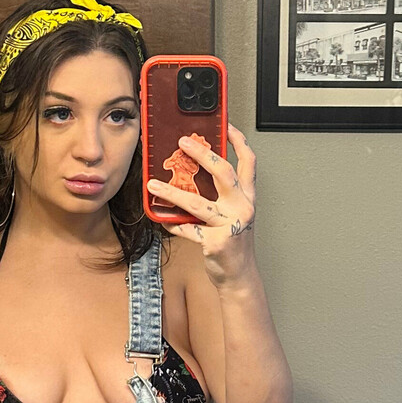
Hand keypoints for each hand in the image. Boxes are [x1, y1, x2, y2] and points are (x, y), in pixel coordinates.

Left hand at [147, 125, 257, 282]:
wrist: (239, 276)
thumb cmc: (234, 244)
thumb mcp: (233, 214)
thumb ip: (220, 195)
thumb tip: (192, 174)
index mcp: (247, 197)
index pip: (248, 162)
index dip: (238, 141)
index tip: (226, 126)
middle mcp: (242, 207)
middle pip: (224, 172)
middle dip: (202, 154)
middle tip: (182, 143)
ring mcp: (230, 224)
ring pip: (196, 202)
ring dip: (171, 192)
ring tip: (153, 185)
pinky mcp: (216, 241)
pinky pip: (187, 229)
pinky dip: (172, 224)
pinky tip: (162, 220)